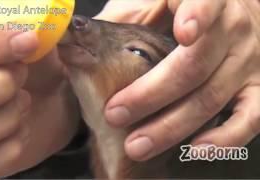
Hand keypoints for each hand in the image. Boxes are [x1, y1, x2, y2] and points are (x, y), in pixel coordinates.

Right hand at [0, 29, 79, 177]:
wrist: (53, 101)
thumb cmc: (38, 67)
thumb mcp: (36, 41)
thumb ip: (26, 28)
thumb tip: (25, 27)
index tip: (27, 42)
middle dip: (0, 85)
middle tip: (22, 75)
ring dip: (8, 115)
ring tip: (24, 101)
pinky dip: (13, 144)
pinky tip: (22, 127)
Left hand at [97, 0, 259, 160]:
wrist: (239, 19)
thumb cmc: (186, 12)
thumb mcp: (157, 2)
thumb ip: (131, 13)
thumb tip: (82, 34)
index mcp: (210, 2)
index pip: (206, 3)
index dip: (198, 14)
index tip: (183, 32)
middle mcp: (233, 32)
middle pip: (193, 66)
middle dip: (151, 94)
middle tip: (116, 114)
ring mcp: (248, 63)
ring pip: (210, 98)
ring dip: (171, 125)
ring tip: (137, 144)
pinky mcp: (257, 91)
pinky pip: (247, 120)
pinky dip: (223, 139)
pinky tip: (194, 150)